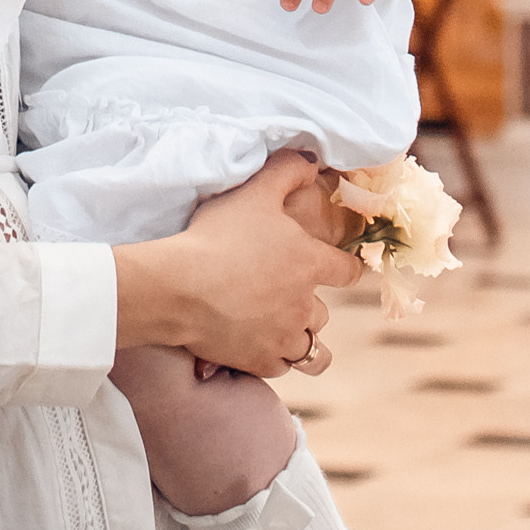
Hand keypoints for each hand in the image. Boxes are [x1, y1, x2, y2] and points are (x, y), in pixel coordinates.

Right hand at [114, 151, 361, 378]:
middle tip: (284, 295)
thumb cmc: (218, 236)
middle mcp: (305, 306)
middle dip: (310, 306)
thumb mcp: (254, 191)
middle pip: (324, 313)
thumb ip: (288, 171)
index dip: (349, 267)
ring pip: (311, 349)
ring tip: (283, 332)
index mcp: (310, 263)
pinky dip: (273, 357)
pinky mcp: (259, 361)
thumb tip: (313, 163)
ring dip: (302, 340)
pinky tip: (256, 346)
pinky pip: (280, 367)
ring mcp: (283, 337)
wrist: (180, 287)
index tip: (346, 268)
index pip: (348, 270)